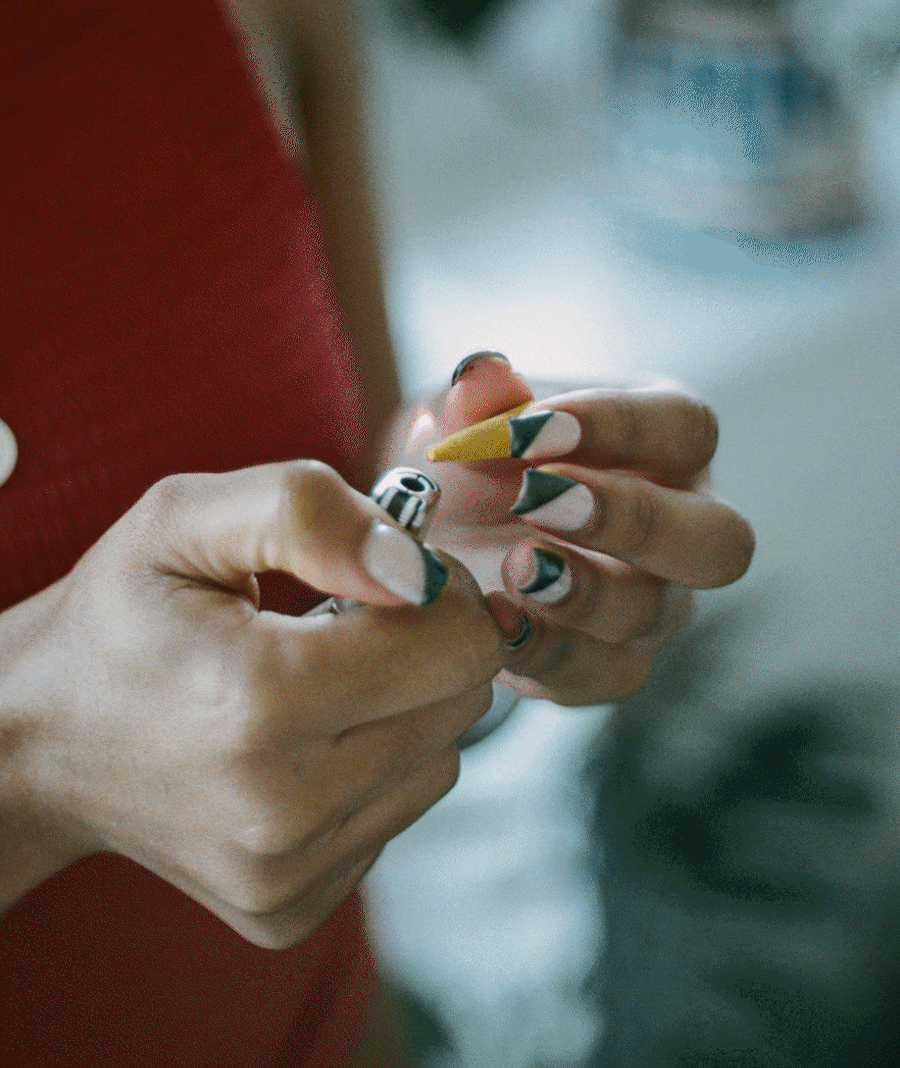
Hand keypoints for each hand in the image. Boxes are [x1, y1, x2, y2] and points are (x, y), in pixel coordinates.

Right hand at [0, 461, 500, 945]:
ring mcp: (286, 873)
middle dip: (426, 647)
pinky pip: (396, 817)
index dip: (442, 592)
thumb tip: (415, 568)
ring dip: (404, 711)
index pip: (460, 647)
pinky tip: (303, 747)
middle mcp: (281, 809)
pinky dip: (373, 771)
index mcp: (261, 701)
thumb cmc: (119, 621)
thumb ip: (305, 512)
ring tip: (319, 685)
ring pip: (439, 763)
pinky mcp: (290, 907)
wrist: (38, 744)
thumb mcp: (184, 521)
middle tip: (350, 624)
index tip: (391, 575)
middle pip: (461, 706)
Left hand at [396, 353, 754, 705]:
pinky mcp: (608, 663)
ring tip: (512, 566)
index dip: (616, 427)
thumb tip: (483, 373)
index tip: (528, 429)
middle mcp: (680, 527)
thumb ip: (479, 402)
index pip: (682, 428)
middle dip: (630, 520)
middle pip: (716, 538)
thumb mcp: (465, 421)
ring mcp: (653, 603)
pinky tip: (495, 620)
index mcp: (664, 444)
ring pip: (655, 611)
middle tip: (536, 499)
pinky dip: (546, 651)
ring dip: (584, 590)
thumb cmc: (474, 466)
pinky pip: (599, 672)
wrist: (440, 544)